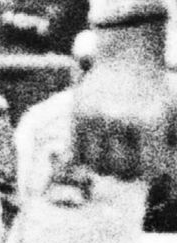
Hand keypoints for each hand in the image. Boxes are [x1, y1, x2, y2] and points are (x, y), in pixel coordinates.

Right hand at [74, 51, 176, 179]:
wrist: (126, 60)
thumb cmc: (154, 95)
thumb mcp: (171, 118)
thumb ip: (170, 150)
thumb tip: (168, 182)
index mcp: (150, 120)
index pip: (148, 169)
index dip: (150, 175)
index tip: (150, 169)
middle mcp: (119, 118)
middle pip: (122, 170)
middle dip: (129, 173)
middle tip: (132, 164)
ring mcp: (95, 116)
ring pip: (97, 166)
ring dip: (107, 168)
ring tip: (114, 157)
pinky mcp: (76, 114)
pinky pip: (77, 153)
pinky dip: (87, 158)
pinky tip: (98, 149)